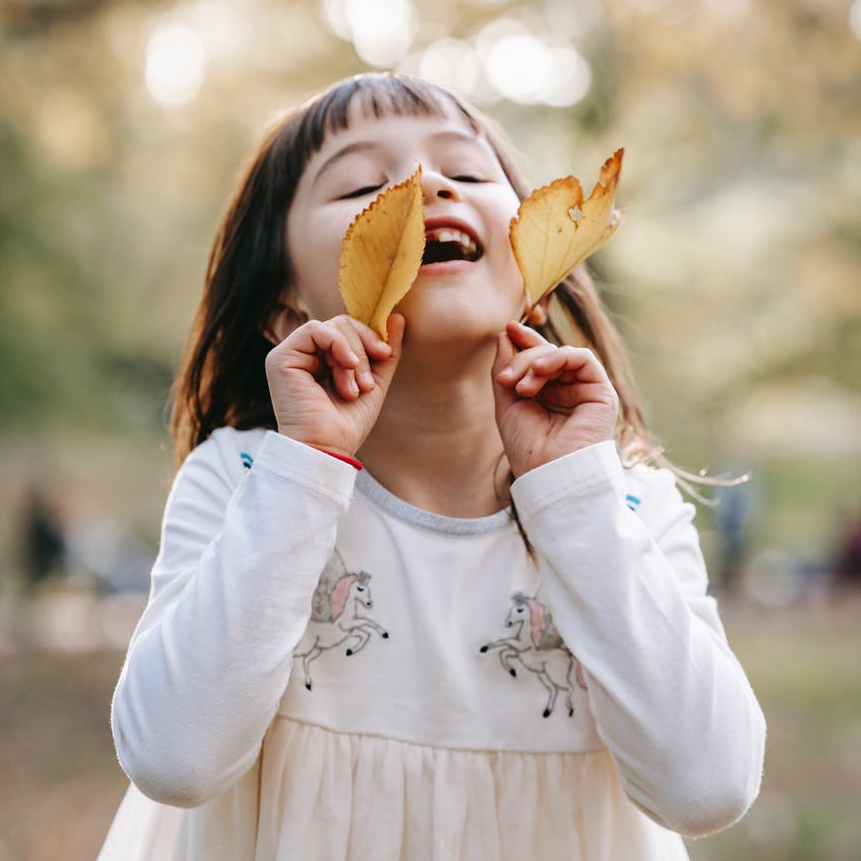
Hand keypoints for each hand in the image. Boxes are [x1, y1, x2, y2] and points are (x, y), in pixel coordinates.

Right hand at [265, 314, 404, 457]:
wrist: (328, 448)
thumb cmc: (348, 424)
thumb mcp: (375, 382)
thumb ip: (385, 352)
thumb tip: (398, 317)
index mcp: (322, 360)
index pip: (348, 329)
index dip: (370, 337)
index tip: (385, 355)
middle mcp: (304, 355)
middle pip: (342, 324)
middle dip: (362, 352)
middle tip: (367, 385)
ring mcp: (291, 355)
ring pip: (333, 326)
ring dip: (353, 358)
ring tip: (353, 389)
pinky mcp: (281, 357)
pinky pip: (315, 329)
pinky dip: (338, 344)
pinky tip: (346, 367)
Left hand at [491, 321, 618, 476]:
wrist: (549, 475)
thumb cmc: (528, 448)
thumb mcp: (507, 403)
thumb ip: (506, 369)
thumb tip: (505, 334)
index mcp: (548, 395)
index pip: (539, 359)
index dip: (524, 341)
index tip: (507, 329)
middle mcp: (568, 391)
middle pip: (547, 355)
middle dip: (522, 358)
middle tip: (505, 379)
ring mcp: (585, 391)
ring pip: (562, 355)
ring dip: (536, 362)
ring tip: (520, 386)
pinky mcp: (601, 393)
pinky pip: (583, 358)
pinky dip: (558, 357)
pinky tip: (539, 371)